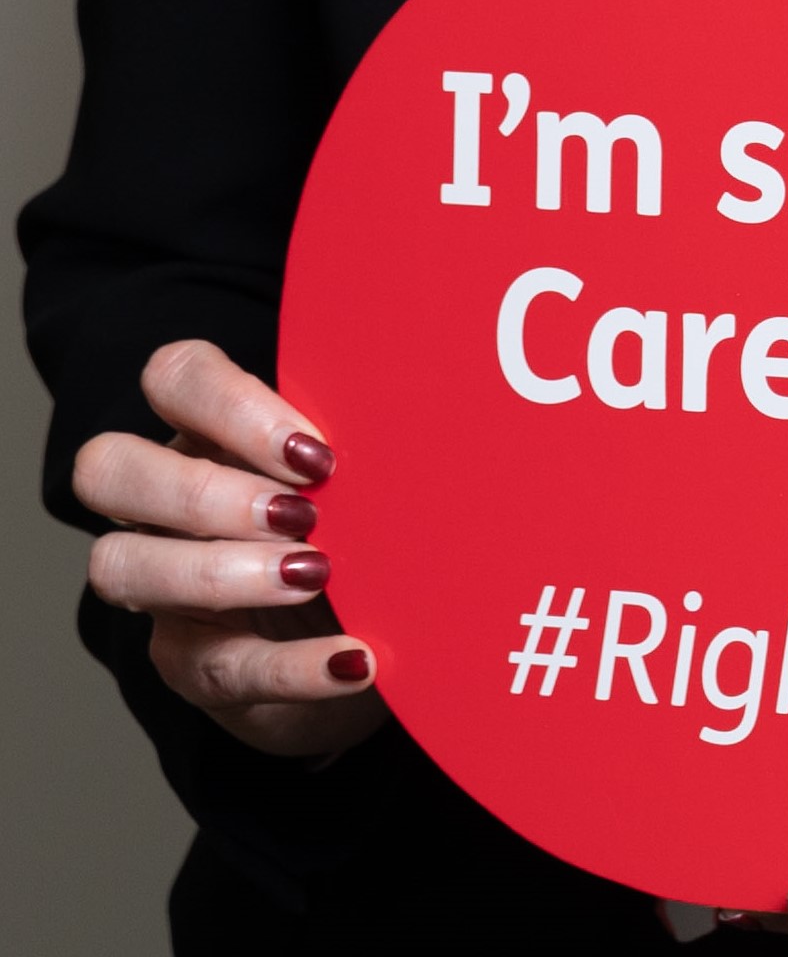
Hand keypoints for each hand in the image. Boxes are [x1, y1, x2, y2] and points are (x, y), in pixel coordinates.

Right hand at [73, 338, 384, 758]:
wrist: (367, 640)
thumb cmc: (361, 529)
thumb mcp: (361, 476)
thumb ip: (362, 441)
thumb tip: (422, 401)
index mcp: (207, 431)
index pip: (175, 378)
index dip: (230, 405)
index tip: (315, 450)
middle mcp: (164, 503)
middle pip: (108, 466)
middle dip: (200, 490)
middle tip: (298, 513)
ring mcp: (165, 589)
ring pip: (120, 566)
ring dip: (219, 571)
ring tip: (314, 574)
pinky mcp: (195, 667)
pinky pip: (220, 668)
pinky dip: (294, 667)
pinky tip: (355, 660)